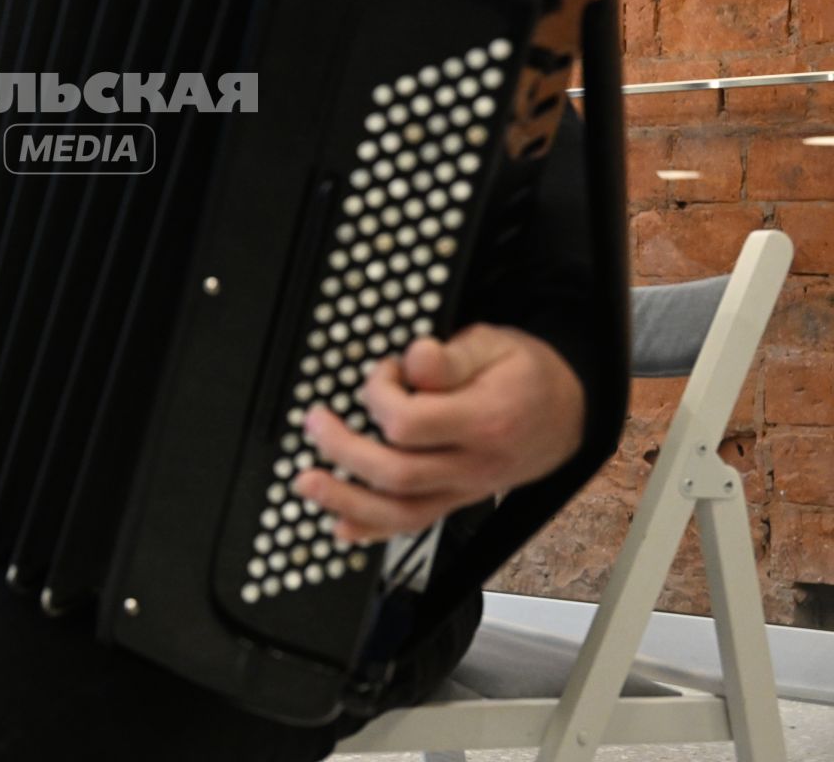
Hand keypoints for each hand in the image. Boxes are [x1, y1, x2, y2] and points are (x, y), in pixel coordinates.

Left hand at [292, 324, 584, 543]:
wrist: (568, 413)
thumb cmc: (526, 375)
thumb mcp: (495, 345)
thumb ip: (451, 357)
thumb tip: (416, 360)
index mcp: (485, 421)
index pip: (411, 424)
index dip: (380, 395)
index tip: (384, 372)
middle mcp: (476, 465)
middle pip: (397, 473)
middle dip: (343, 450)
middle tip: (316, 422)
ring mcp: (466, 490)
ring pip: (402, 513)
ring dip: (346, 501)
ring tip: (307, 482)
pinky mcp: (457, 500)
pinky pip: (414, 526)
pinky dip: (372, 530)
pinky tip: (340, 525)